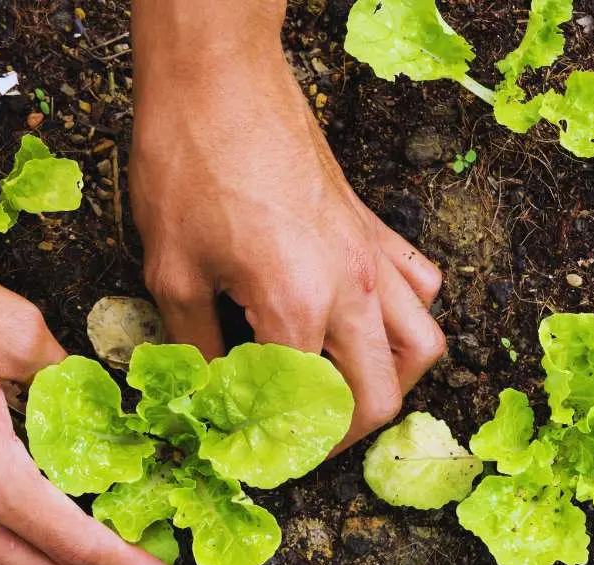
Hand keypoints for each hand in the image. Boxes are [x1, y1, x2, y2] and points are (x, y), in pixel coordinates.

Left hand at [129, 5, 445, 449]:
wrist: (219, 78)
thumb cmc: (187, 164)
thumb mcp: (171, 271)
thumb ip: (196, 347)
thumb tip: (209, 394)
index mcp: (297, 306)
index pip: (307, 409)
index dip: (280, 447)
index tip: (254, 458)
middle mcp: (351, 288)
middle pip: (382, 396)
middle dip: (343, 436)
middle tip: (301, 442)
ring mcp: (371, 255)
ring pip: (422, 347)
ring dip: (390, 384)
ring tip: (345, 394)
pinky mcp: (373, 226)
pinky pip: (418, 287)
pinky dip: (405, 320)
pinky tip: (365, 325)